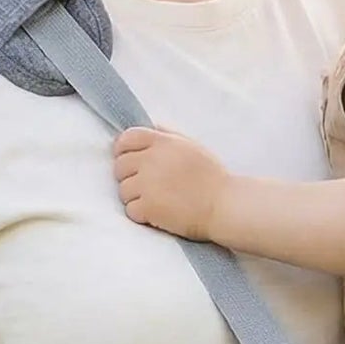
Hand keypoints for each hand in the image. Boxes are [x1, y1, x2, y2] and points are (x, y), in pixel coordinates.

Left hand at [114, 126, 228, 239]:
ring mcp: (148, 184)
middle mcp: (152, 160)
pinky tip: (159, 213)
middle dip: (130, 176)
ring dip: (136, 197)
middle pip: (120, 166)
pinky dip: (142, 214)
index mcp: (163, 142)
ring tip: (158, 200)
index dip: (123, 150)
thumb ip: (167, 135)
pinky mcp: (148, 207)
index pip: (126, 138)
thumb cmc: (211, 177)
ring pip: (123, 190)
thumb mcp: (191, 146)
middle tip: (148, 185)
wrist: (224, 205)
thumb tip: (149, 129)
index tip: (130, 161)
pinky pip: (130, 210)